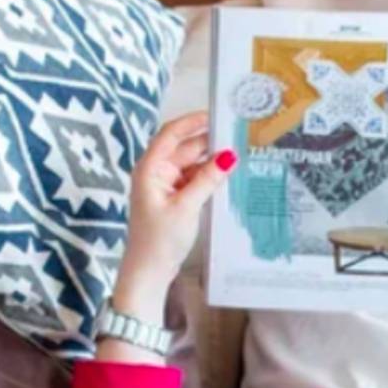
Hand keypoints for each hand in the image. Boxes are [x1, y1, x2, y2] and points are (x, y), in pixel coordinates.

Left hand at [115, 112, 235, 316]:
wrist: (148, 273)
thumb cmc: (159, 240)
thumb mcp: (186, 207)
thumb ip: (208, 179)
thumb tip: (229, 156)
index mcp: (150, 168)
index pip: (171, 133)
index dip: (193, 121)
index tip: (216, 115)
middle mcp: (156, 172)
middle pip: (184, 148)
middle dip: (208, 142)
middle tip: (237, 135)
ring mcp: (165, 186)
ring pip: (192, 164)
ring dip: (212, 161)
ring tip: (239, 154)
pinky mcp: (174, 199)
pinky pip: (194, 180)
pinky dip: (208, 177)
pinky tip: (227, 176)